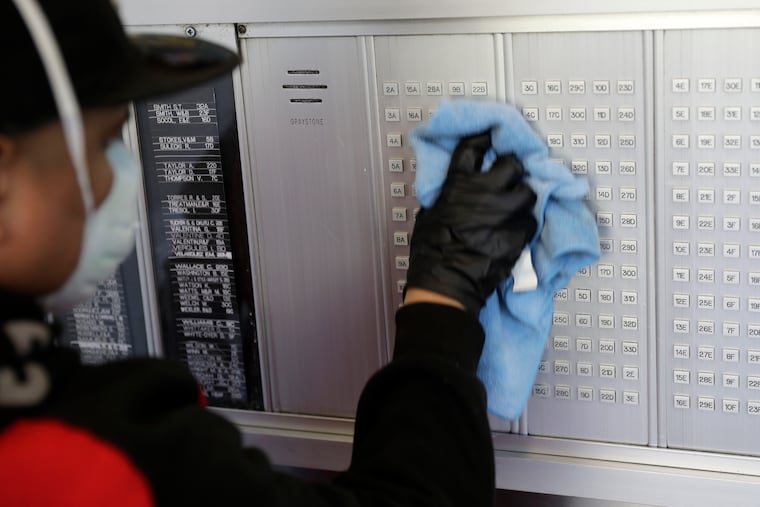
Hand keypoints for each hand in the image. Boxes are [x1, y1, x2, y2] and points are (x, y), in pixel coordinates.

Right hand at [405, 132, 537, 314]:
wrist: (446, 283)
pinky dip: (524, 223)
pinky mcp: (519, 234)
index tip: (489, 138)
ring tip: (514, 206)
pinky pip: (530, 221)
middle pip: (512, 165)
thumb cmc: (431, 251)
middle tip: (508, 177)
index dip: (483, 139)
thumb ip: (449, 195)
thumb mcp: (430, 213)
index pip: (474, 148)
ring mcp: (506, 213)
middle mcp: (486, 192)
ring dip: (522, 197)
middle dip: (511, 169)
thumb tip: (458, 191)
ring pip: (528, 193)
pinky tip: (515, 229)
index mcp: (459, 184)